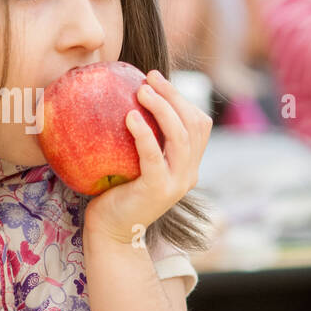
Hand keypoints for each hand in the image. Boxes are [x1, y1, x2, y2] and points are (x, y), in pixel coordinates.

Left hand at [83, 69, 211, 244]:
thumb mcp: (136, 162)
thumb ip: (143, 139)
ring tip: (141, 90)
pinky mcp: (157, 190)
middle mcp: (189, 174)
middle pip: (194, 124)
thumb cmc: (116, 193)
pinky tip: (129, 116)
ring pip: (180, 136)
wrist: (111, 232)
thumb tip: (129, 99)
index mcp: (188, 166)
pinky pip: (154, 156)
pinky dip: (143, 133)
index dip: (181, 98)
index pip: (199, 124)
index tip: (155, 79)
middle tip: (148, 78)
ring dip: (162, 108)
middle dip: (173, 96)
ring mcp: (176, 183)